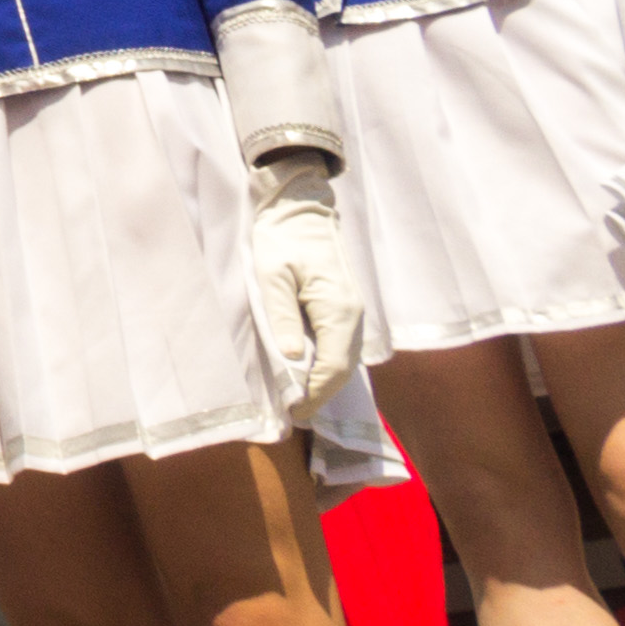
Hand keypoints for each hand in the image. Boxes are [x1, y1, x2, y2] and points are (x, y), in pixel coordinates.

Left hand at [249, 151, 367, 414]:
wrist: (299, 209)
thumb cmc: (280, 239)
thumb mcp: (271, 275)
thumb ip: (280, 315)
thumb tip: (290, 358)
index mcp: (338, 309)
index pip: (333, 365)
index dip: (316, 392)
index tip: (296, 412)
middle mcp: (353, 315)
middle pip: (342, 367)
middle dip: (321, 393)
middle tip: (296, 415)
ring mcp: (352, 311)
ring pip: (343, 358)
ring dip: (324, 381)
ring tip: (299, 401)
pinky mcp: (343, 307)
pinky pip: (339, 344)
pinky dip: (326, 364)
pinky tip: (306, 373)